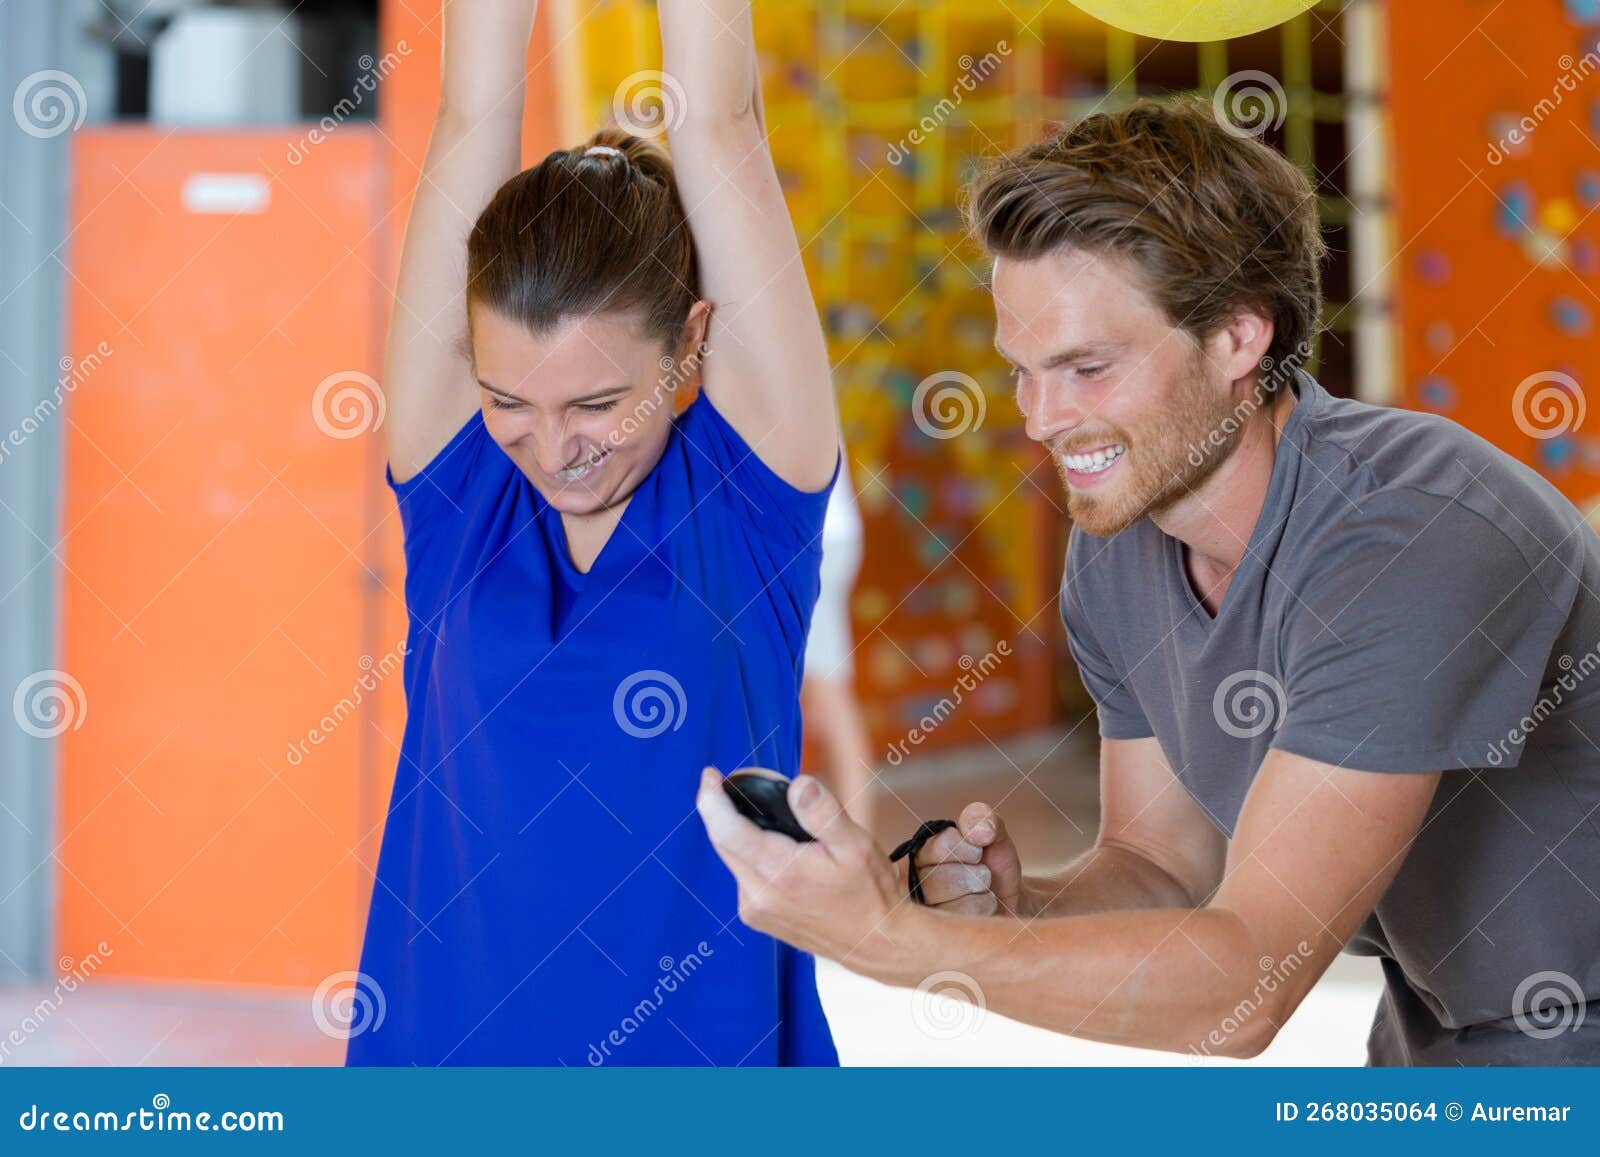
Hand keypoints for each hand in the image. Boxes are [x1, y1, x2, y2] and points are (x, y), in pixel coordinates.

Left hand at [696, 768, 905, 972]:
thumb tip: (798, 785)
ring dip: (739, 833)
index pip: (726, 831)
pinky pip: (744, 876)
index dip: (711, 799)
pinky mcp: (758, 917)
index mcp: (780, 872)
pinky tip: (775, 849)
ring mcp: (755, 910)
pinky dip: (751, 855)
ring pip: (733, 858)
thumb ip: (823, 813)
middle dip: (722, 810)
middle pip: (724, 842)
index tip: (710, 775)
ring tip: (764, 816)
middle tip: (730, 783)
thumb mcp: (855, 844)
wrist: (875, 943)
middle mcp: (759, 895)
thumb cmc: (869, 892)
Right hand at [911, 802, 1024, 915]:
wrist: (1012, 899)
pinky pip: (962, 920)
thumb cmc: (995, 865)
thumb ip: (983, 819)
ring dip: (980, 894)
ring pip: (952, 902)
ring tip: (980, 892)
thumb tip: (980, 829)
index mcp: (922, 851)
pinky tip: (980, 909)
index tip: (978, 852)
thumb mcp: (993, 835)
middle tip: (981, 875)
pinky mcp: (937, 931)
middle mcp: (914, 879)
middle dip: (976, 875)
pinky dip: (982, 911)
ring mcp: (924, 908)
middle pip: (945, 877)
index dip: (971, 849)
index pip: (943, 845)